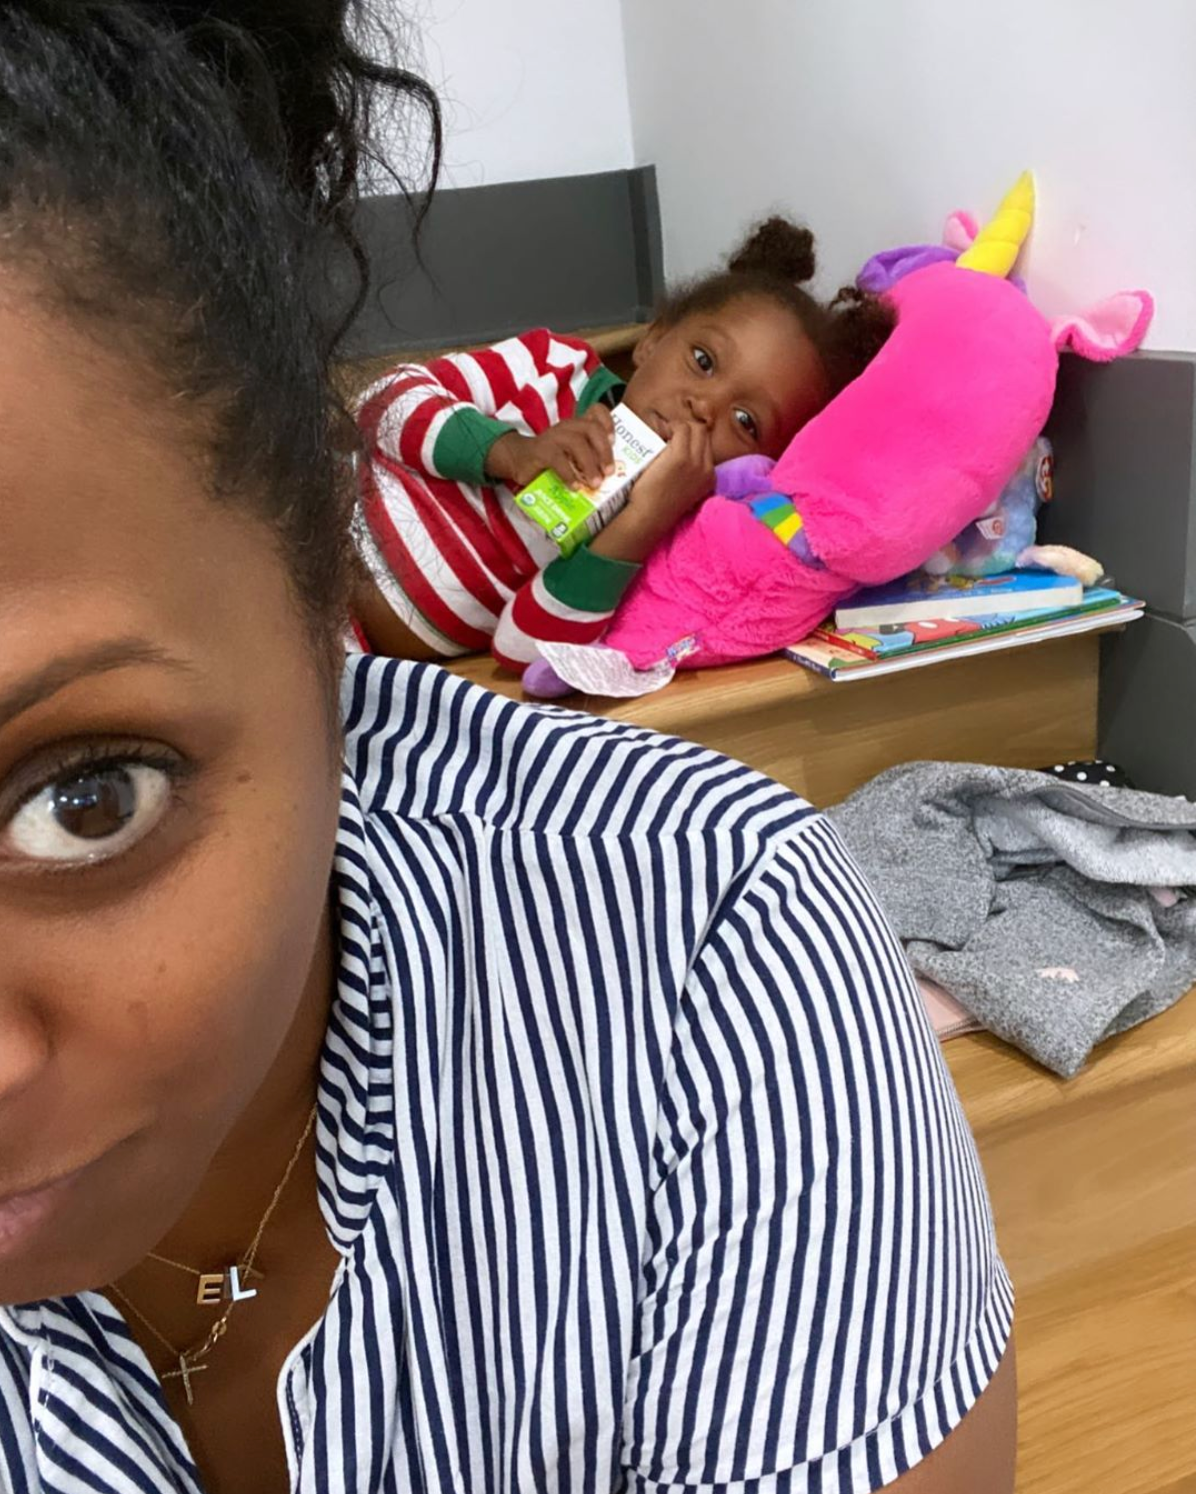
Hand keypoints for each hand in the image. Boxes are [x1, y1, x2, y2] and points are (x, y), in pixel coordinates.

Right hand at [486, 405, 615, 489]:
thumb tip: (610, 478)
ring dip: (589, 465)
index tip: (614, 441)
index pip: (596, 411)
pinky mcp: (541, 451)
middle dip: (604, 450)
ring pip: (577, 443)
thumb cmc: (550, 459)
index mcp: (577, 426)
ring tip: (595, 483)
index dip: (608, 422)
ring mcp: (553, 437)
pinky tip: (574, 487)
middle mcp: (567, 427)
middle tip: (609, 472)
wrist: (518, 459)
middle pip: (591, 429)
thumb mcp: (571, 456)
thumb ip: (588, 458)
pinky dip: (569, 475)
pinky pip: (558, 460)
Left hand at [631, 420, 714, 527]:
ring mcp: (695, 462)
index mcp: (710, 477)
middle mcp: (707, 468)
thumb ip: (688, 474)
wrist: (650, 517)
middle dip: (687, 429)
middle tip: (669, 433)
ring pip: (694, 428)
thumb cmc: (660, 506)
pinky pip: (680, 428)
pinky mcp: (681, 457)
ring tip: (664, 433)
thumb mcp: (684, 491)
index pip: (706, 445)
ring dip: (678, 427)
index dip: (691, 438)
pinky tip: (660, 432)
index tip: (675, 439)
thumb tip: (678, 453)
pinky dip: (670, 426)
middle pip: (703, 433)